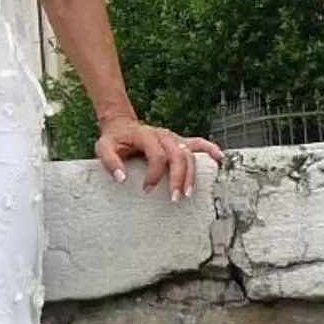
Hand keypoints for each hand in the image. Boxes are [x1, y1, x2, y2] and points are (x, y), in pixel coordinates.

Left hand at [93, 118, 223, 202]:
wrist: (122, 125)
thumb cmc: (114, 140)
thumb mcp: (103, 147)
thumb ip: (110, 161)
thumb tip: (122, 179)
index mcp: (146, 135)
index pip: (156, 154)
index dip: (154, 173)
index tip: (146, 189)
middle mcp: (163, 135)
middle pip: (177, 155)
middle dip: (178, 178)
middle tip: (175, 198)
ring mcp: (173, 137)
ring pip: (189, 153)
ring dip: (191, 174)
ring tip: (189, 194)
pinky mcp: (179, 141)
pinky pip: (198, 143)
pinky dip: (210, 150)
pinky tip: (220, 159)